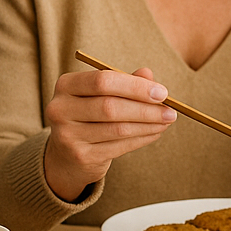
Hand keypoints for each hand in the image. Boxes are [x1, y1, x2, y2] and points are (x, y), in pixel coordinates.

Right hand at [43, 67, 176, 201]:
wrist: (67, 154)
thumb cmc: (90, 115)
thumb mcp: (102, 94)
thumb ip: (124, 82)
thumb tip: (148, 74)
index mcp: (66, 85)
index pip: (102, 81)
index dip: (135, 86)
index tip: (162, 92)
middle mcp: (60, 109)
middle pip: (110, 106)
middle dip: (145, 108)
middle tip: (170, 110)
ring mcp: (68, 135)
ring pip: (117, 128)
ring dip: (148, 125)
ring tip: (166, 121)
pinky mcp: (80, 156)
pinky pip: (119, 146)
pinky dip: (142, 138)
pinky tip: (155, 133)